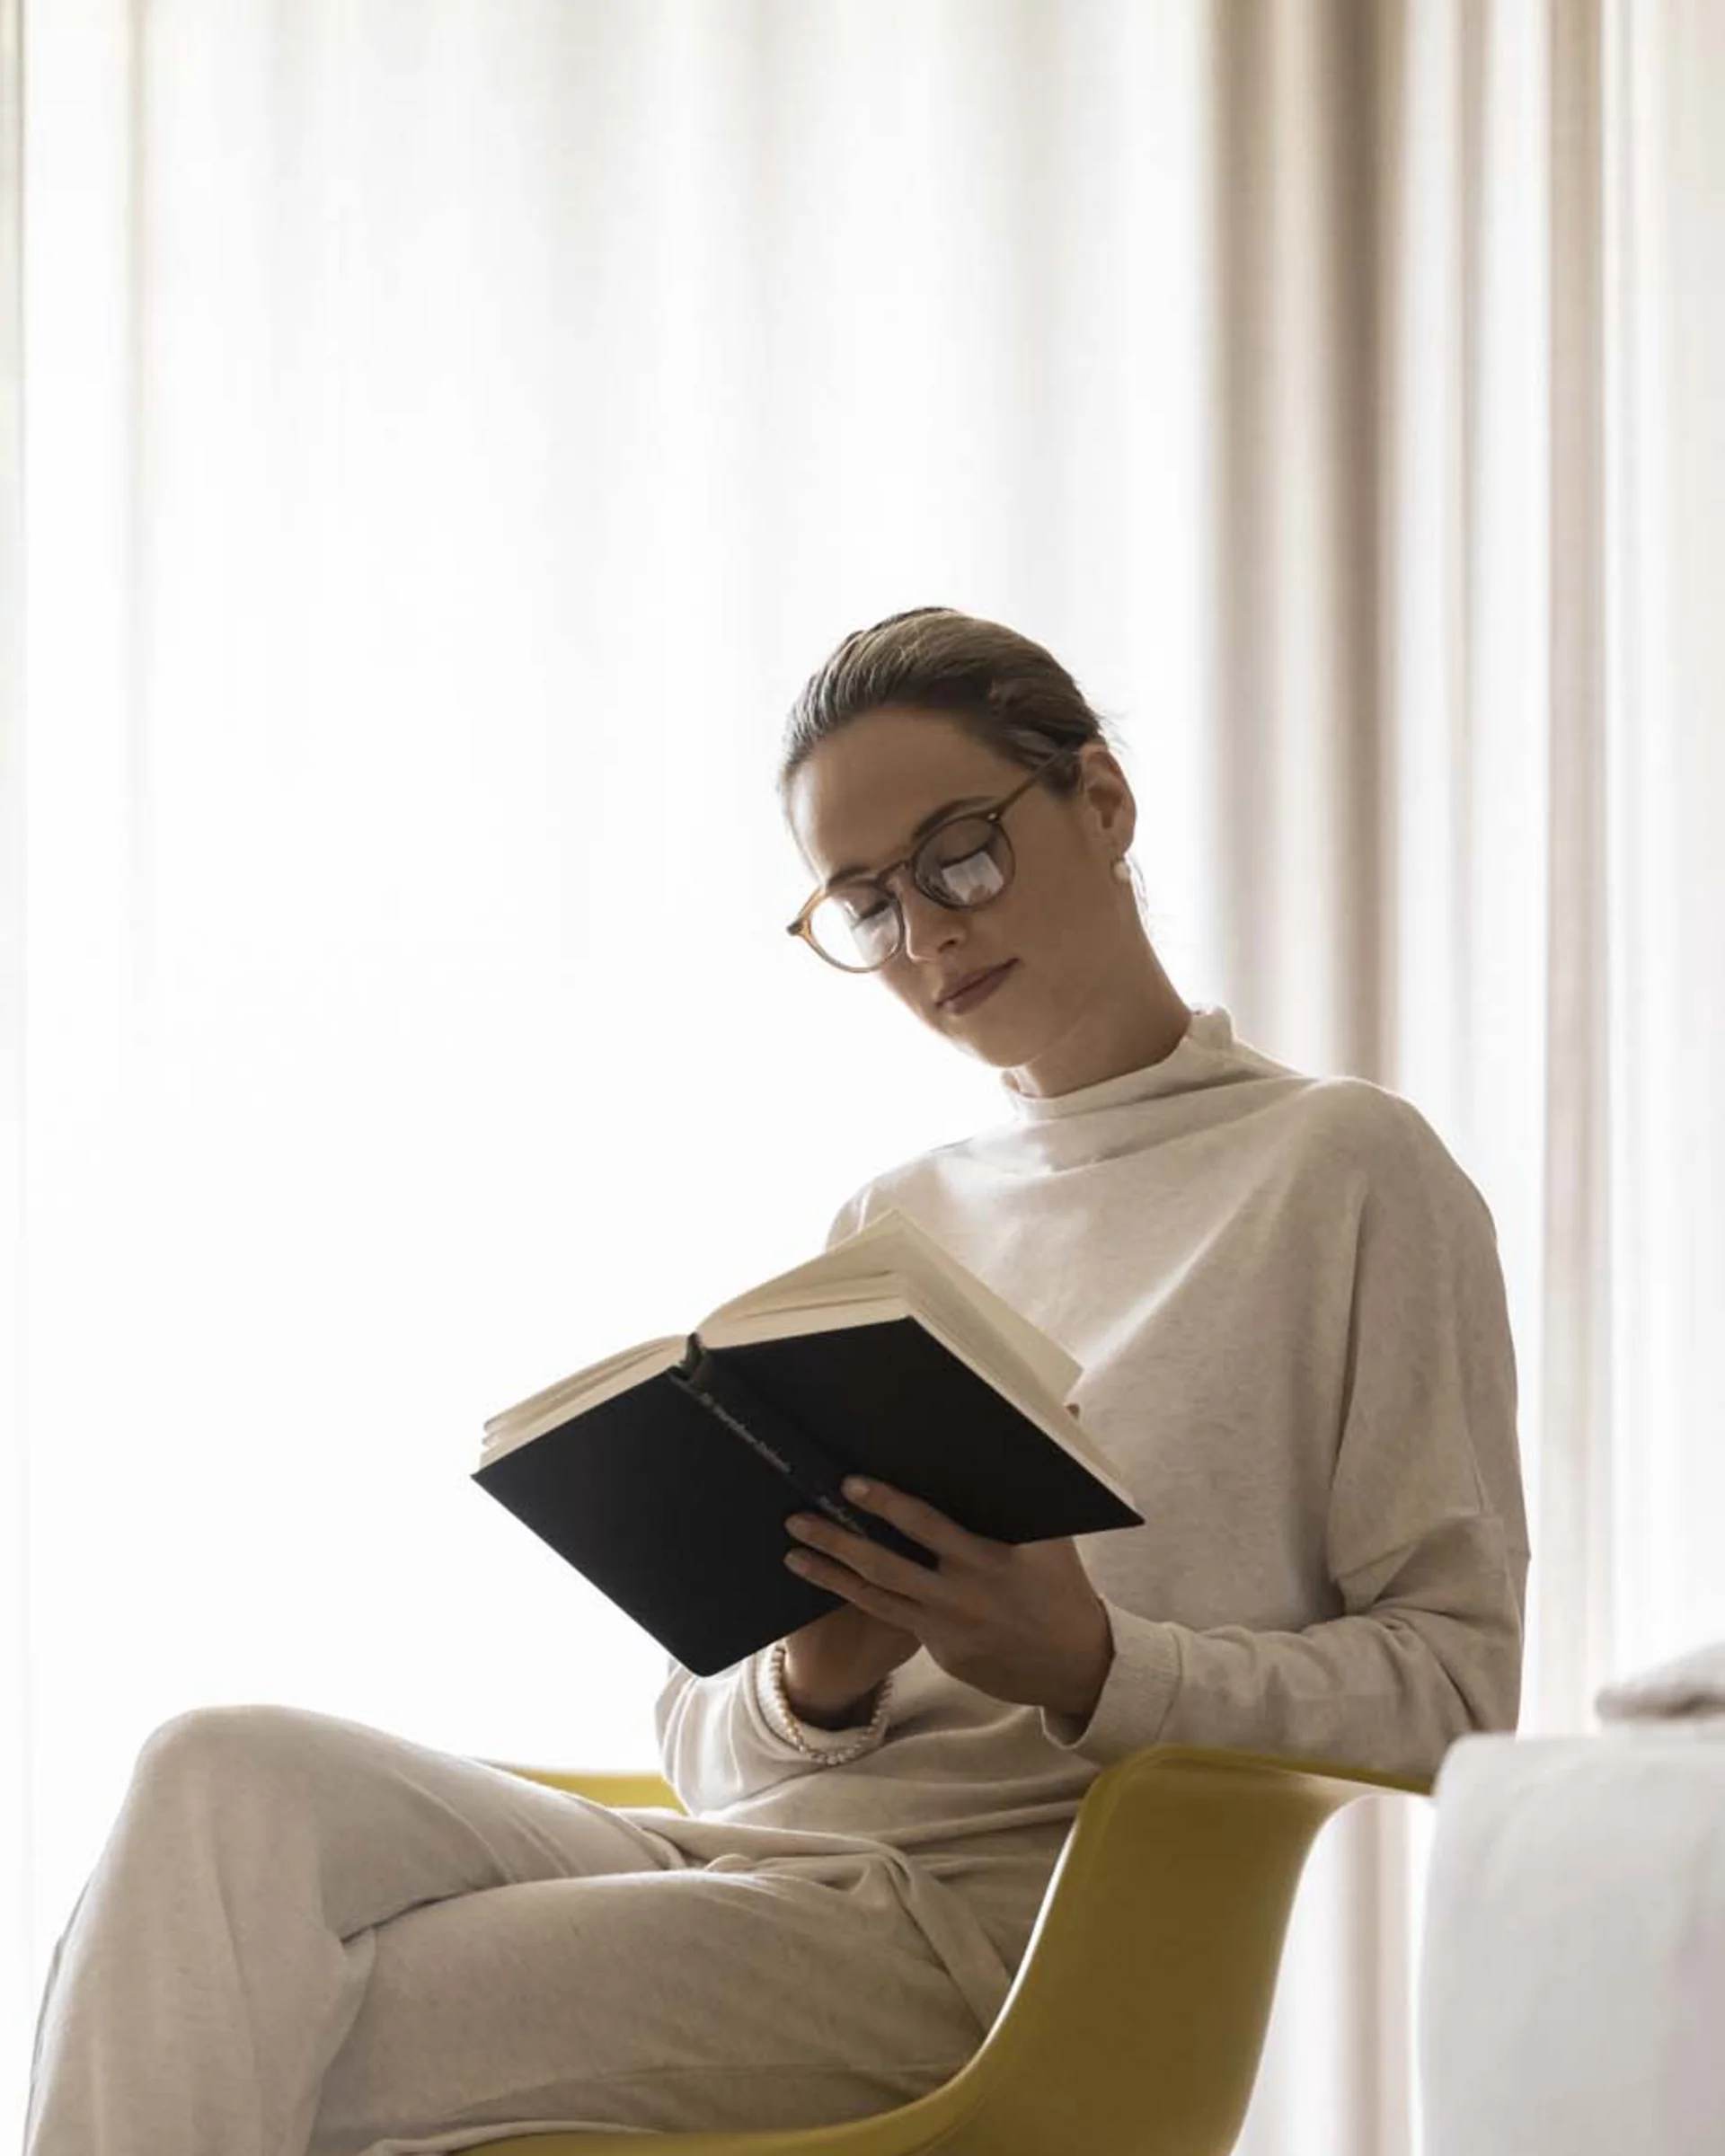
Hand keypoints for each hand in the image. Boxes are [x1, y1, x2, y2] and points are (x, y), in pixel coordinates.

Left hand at [780, 1409, 1113, 1721]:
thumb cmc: (1064, 1587)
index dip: (887, 1504)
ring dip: (831, 1574)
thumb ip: (1051, 1469)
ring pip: (876, 1598)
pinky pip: (894, 1621)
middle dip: (837, 1540)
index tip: (852, 1483)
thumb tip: (1069, 1407)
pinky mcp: (940, 1654)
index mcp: (989, 1558)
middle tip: (798, 1518)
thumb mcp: (1059, 1533)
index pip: (927, 1526)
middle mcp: (961, 1595)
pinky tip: (828, 1584)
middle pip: (886, 1565)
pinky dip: (859, 1601)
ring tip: (793, 1554)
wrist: (1075, 1667)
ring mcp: (946, 1628)